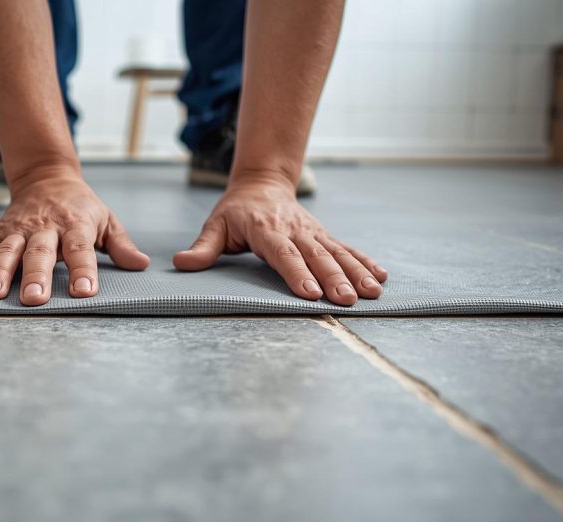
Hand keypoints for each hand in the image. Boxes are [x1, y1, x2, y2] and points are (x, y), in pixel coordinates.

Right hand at [0, 175, 149, 305]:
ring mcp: (19, 229)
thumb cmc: (81, 206)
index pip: (80, 250)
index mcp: (74, 225)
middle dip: (36, 276)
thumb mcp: (106, 220)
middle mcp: (45, 227)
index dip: (83, 271)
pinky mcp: (0, 232)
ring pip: (7, 252)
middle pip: (40, 253)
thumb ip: (121, 245)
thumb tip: (142, 264)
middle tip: (34, 300)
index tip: (84, 293)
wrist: (47, 176)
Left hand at [173, 176, 387, 305]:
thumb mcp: (216, 224)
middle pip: (316, 256)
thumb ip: (203, 247)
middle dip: (333, 279)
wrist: (262, 182)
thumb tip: (181, 262)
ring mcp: (312, 232)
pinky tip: (381, 276)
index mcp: (266, 229)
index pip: (283, 254)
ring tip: (371, 292)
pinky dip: (364, 261)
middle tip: (346, 300)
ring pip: (336, 253)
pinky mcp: (323, 235)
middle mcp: (293, 230)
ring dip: (355, 273)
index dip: (296, 273)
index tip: (310, 293)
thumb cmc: (236, 210)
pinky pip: (346, 248)